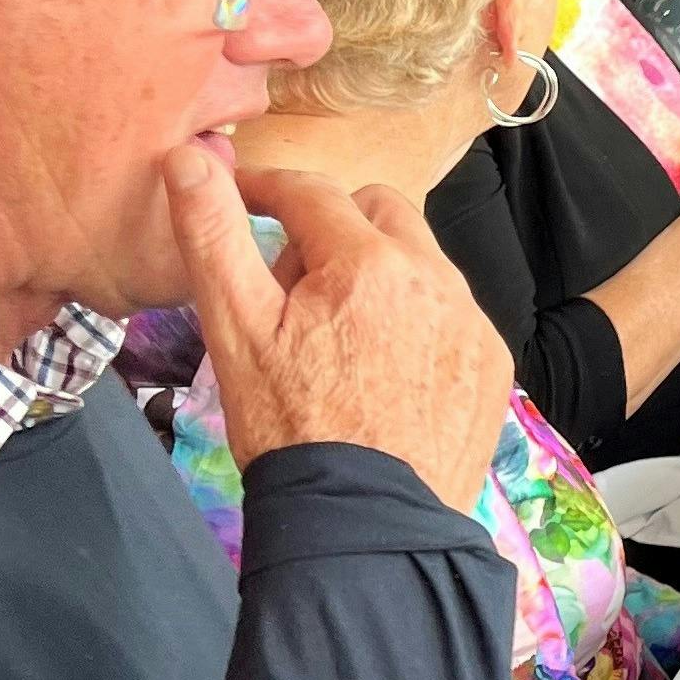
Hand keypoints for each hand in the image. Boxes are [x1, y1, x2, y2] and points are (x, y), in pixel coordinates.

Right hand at [164, 150, 508, 511]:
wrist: (364, 522)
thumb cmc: (291, 425)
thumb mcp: (235, 327)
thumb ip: (212, 234)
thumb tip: (188, 158)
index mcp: (369, 262)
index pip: (313, 192)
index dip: (268, 189)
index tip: (242, 198)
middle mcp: (436, 280)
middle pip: (381, 212)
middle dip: (333, 228)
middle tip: (292, 284)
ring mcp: (472, 323)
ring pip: (421, 262)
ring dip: (378, 273)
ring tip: (335, 336)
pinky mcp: (492, 363)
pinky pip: (452, 314)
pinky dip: (416, 320)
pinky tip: (382, 368)